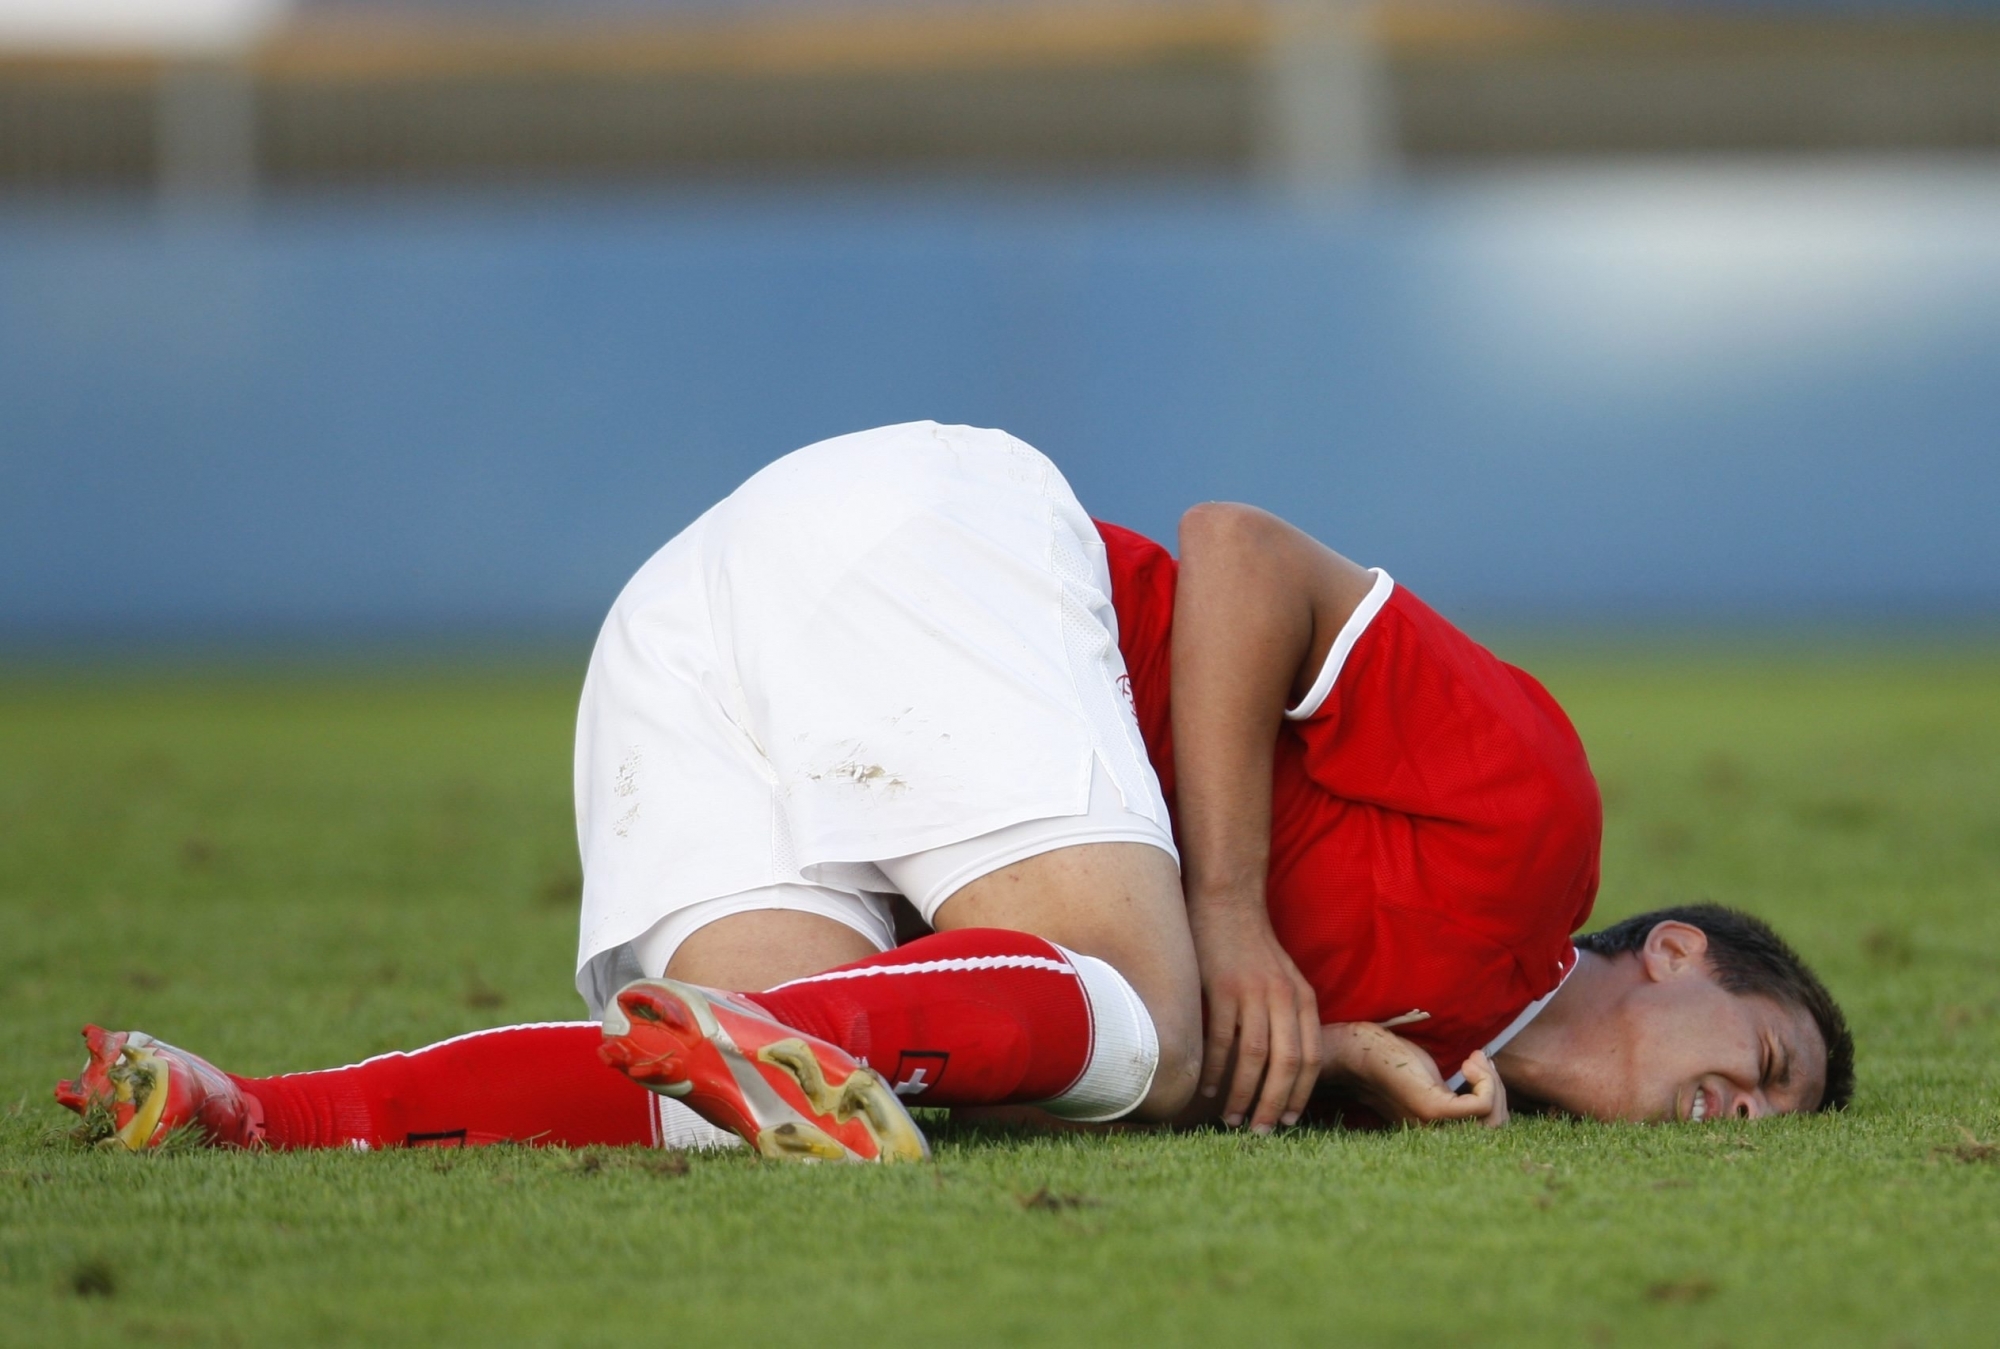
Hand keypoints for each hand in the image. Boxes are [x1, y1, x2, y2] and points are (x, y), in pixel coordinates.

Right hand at [1189, 898, 1321, 1131]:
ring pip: (1254, 1056)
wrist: (1226, 903)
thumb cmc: (1251, 948)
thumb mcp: (1283, 980)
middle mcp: (1284, 997)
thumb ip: (1288, 1015)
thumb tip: (1282, 1065)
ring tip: (1233, 1119)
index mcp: (1303, 998)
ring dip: (1244, 1093)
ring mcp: (1252, 993)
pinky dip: (1217, 1069)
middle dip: (1274, 1103)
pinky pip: (1222, 1038)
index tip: (1287, 1121)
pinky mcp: (1222, 988)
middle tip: (1261, 1132)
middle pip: (1286, 1063)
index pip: (1310, 1058)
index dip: (1299, 1094)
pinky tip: (1209, 1088)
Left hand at [1320, 1023, 1508, 1128]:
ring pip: (1493, 1120)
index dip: (1496, 1098)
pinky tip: (1468, 1063)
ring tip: (1474, 1061)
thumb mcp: (1436, 1082)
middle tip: (1479, 1061)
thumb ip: (1460, 1095)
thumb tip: (1494, 1089)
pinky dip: (1485, 1082)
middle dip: (1498, 1089)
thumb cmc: (1396, 1062)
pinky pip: (1481, 1107)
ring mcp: (1435, 1125)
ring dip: (1493, 1084)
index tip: (1480, 1068)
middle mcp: (1439, 1136)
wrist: (1358, 1052)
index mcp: (1442, 1132)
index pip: (1490, 1132)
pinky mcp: (1431, 1109)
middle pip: (1497, 1128)